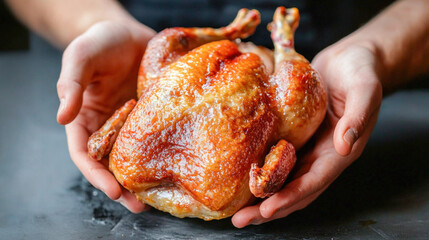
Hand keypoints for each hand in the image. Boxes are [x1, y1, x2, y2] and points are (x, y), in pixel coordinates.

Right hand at [56, 20, 154, 211]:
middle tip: (138, 205)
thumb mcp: (80, 56)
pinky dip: (162, 156)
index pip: (84, 154)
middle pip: (110, 163)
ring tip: (157, 198)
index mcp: (85, 118)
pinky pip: (157, 139)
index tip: (111, 190)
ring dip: (143, 179)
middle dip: (122, 187)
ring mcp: (133, 123)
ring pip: (135, 157)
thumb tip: (61, 116)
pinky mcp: (154, 117)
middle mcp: (108, 126)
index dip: (95, 175)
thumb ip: (70, 84)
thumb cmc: (99, 42)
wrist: (127, 33)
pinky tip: (175, 167)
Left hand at [232, 41, 382, 226]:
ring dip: (261, 197)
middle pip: (295, 189)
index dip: (291, 196)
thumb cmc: (360, 70)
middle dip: (270, 208)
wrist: (350, 59)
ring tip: (237, 211)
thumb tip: (345, 145)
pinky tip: (242, 179)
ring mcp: (307, 147)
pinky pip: (276, 159)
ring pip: (283, 179)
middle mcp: (322, 155)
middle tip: (241, 220)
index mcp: (341, 150)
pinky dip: (261, 173)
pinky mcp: (294, 135)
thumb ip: (359, 115)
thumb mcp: (365, 88)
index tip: (267, 209)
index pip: (314, 181)